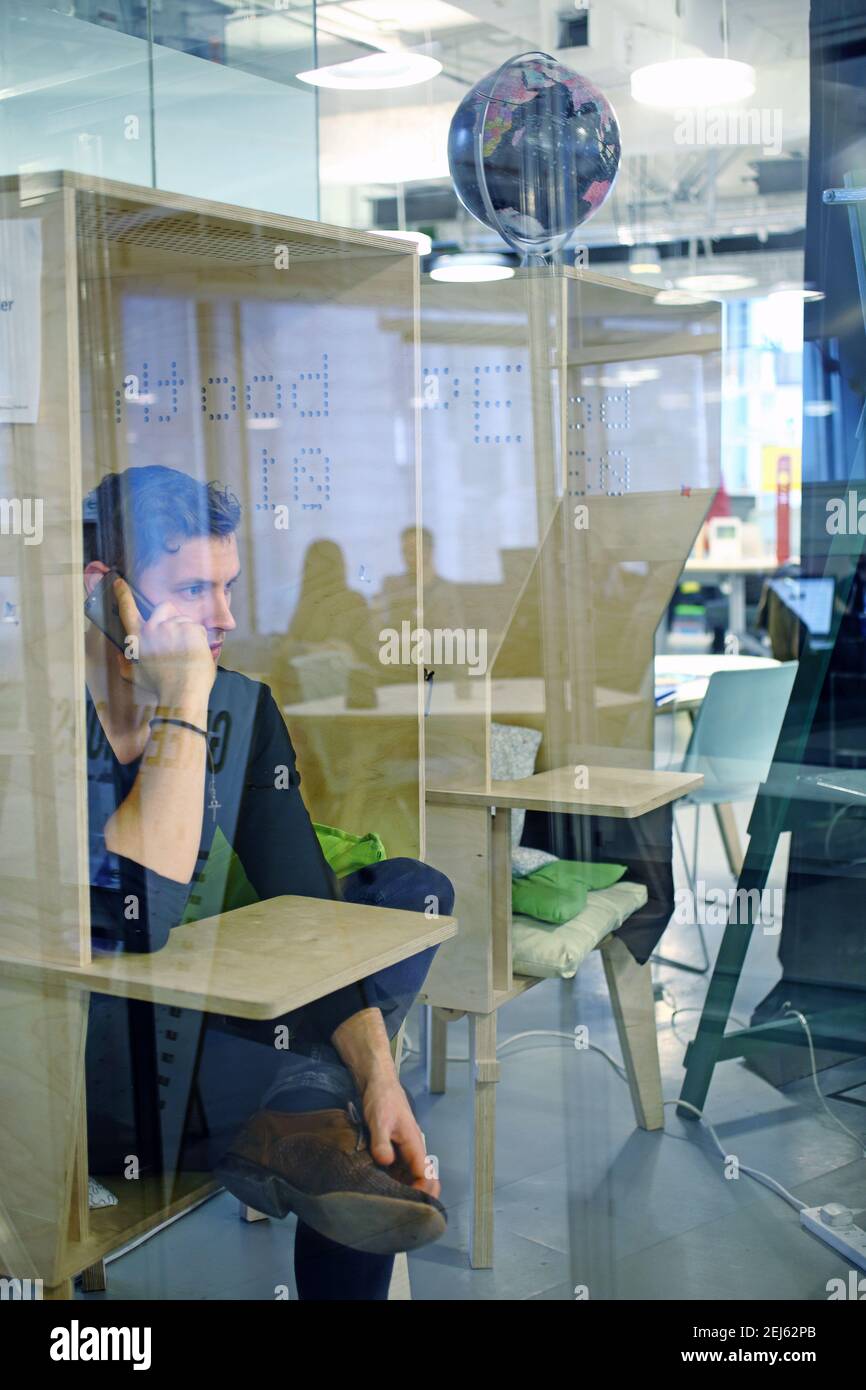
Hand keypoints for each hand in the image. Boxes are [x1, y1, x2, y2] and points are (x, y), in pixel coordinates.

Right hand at [114, 577, 214, 706]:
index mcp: (138, 638)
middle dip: (170, 615)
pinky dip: (199, 639)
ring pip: (184, 619)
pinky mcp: (192, 629)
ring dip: (187, 631)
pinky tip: (196, 653)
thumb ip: (125, 664)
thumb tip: (119, 656)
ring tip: (187, 652)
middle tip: (175, 634)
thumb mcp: (137, 676)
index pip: (127, 610)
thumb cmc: (161, 688)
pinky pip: (198, 627)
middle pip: (164, 607)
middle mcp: (154, 628)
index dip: (122, 594)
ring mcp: (174, 627)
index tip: (120, 582)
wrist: (182, 694)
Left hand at [361, 1074, 440, 1198]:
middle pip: (421, 1181)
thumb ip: (381, 1142)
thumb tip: (385, 1162)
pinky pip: (398, 1172)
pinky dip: (391, 1181)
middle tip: (393, 1210)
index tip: (406, 1205)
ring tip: (383, 1203)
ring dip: (400, 1190)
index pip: (426, 1177)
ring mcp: (404, 1152)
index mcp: (415, 1145)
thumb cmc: (382, 1099)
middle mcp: (413, 1151)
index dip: (421, 1193)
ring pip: (409, 1178)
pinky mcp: (395, 1151)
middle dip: (413, 1197)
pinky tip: (377, 1186)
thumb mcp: (379, 1120)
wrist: (379, 1084)